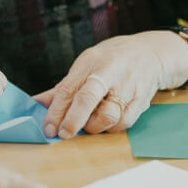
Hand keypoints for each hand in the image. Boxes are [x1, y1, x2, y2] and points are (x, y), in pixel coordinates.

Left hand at [35, 31, 187, 137]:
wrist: (150, 54)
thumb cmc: (111, 61)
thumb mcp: (85, 65)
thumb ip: (64, 87)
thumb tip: (37, 103)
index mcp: (91, 62)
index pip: (68, 89)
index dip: (56, 112)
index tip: (48, 128)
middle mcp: (109, 73)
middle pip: (88, 99)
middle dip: (73, 120)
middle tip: (64, 133)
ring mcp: (127, 87)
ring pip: (107, 116)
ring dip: (94, 127)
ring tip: (88, 124)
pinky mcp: (141, 101)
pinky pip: (123, 124)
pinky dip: (110, 129)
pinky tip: (105, 124)